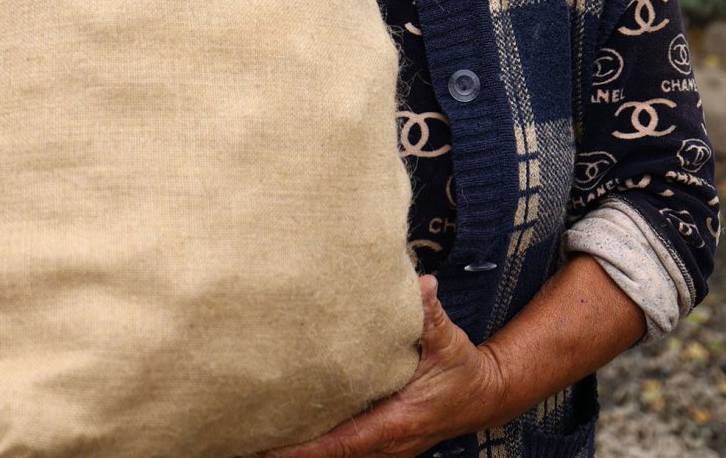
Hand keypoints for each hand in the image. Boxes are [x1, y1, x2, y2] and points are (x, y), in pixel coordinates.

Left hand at [259, 276, 505, 457]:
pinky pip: (341, 450)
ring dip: (296, 450)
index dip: (301, 448)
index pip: (340, 443)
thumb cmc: (464, 371)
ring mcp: (383, 448)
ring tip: (250, 437)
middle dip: (285, 451)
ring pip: (332, 457)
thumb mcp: (450, 342)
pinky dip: (312, 446)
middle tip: (238, 437)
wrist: (487, 397)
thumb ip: (431, 315)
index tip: (265, 447)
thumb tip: (423, 286)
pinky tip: (283, 433)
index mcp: (395, 423)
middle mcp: (385, 444)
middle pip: (327, 457)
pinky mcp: (380, 443)